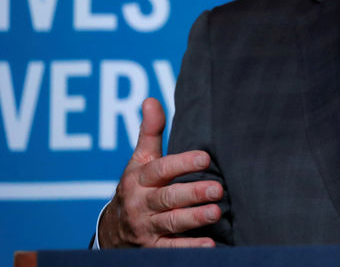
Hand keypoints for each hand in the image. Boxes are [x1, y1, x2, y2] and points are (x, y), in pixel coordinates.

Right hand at [98, 98, 222, 247]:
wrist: (112, 230)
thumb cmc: (136, 187)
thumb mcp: (139, 160)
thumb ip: (149, 132)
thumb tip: (152, 99)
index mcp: (140, 179)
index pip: (160, 170)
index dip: (182, 163)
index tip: (205, 158)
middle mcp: (142, 203)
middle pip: (167, 198)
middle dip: (192, 194)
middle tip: (217, 189)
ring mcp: (147, 227)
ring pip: (171, 223)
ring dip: (194, 219)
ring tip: (216, 213)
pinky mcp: (153, 248)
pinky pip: (171, 249)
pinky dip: (190, 248)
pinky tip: (209, 246)